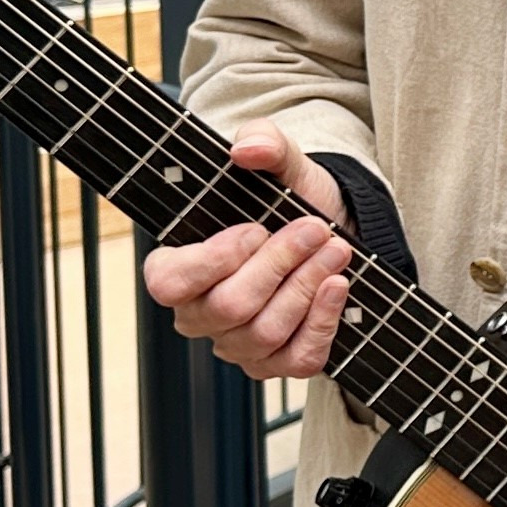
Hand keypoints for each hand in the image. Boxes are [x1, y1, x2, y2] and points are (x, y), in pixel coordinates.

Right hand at [139, 122, 354, 380]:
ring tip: (335, 249)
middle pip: (229, 307)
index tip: (255, 228)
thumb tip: (247, 150)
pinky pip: (296, 360)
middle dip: (279, 265)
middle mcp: (200, 314)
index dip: (211, 261)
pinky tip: (338, 286)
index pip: (168, 283)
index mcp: (178, 267)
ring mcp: (237, 344)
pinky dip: (322, 322)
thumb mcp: (282, 162)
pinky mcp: (277, 363)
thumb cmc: (290, 198)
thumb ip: (262, 142)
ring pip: (264, 333)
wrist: (332, 228)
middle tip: (315, 229)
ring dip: (306, 287)